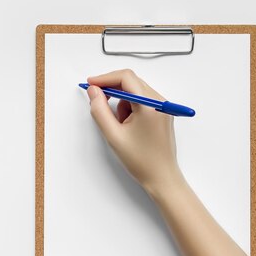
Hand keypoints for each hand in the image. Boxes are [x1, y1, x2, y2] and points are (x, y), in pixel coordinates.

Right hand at [86, 69, 183, 194]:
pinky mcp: (163, 113)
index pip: (126, 78)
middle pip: (132, 82)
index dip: (105, 78)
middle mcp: (160, 102)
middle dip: (113, 90)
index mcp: (150, 106)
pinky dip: (131, 108)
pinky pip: (143, 101)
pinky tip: (129, 126)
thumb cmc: (141, 161)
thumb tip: (94, 92)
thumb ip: (100, 110)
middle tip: (98, 102)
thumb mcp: (114, 135)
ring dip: (123, 102)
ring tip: (120, 125)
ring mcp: (164, 107)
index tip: (92, 84)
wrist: (162, 177)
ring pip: (136, 92)